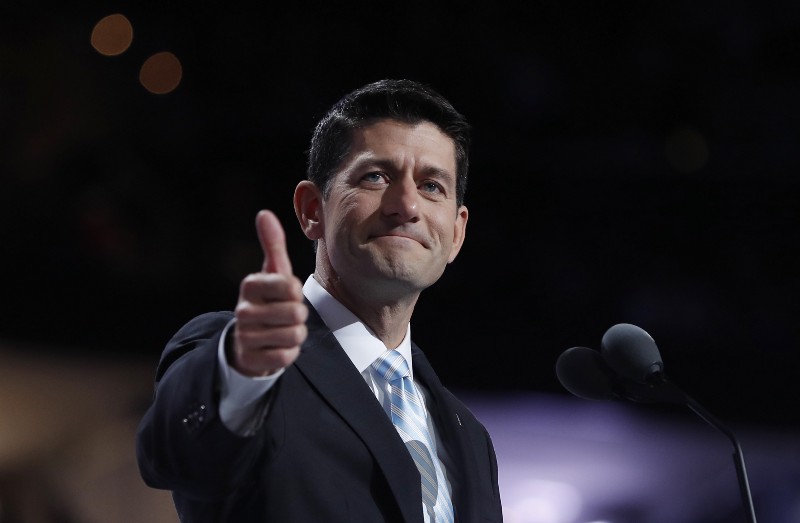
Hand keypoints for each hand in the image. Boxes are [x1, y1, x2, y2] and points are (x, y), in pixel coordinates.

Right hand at [231, 210, 307, 376]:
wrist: (248, 340)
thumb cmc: (268, 300)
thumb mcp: (272, 272)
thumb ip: (273, 244)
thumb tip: (264, 213)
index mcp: (250, 286)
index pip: (289, 285)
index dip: (296, 292)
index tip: (288, 294)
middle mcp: (243, 311)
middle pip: (295, 313)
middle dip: (298, 315)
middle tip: (287, 315)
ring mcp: (245, 336)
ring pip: (293, 335)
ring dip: (295, 335)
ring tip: (283, 330)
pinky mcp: (250, 360)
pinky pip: (285, 357)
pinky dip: (289, 353)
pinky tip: (277, 347)